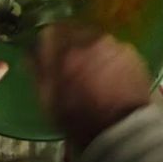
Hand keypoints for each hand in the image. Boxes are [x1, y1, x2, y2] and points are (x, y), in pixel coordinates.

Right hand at [32, 24, 151, 149]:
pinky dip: (108, 57)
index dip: (48, 42)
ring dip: (90, 50)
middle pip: (75, 31)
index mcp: (67, 52)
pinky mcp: (132, 54)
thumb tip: (30, 52)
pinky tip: (108, 75)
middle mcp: (92, 41)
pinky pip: (113, 49)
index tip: (48, 53)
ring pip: (95, 39)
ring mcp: (115, 45)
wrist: (123, 130)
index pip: (51, 31)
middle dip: (69, 44)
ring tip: (91, 72)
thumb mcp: (49, 99)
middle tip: (70, 64)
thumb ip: (38, 70)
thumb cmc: (80, 119)